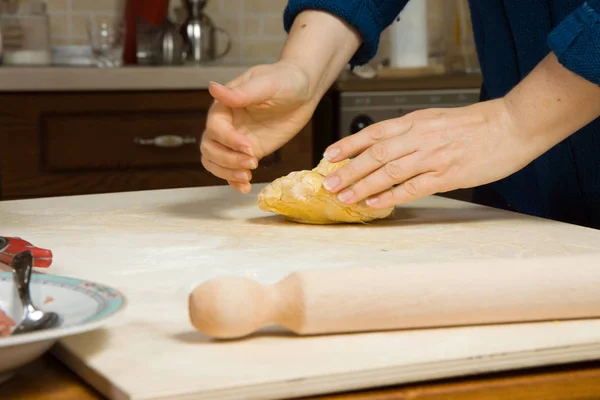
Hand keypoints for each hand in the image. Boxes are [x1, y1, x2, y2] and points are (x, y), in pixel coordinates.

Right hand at [201, 61, 318, 192]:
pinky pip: (231, 170)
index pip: (215, 128)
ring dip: (227, 173)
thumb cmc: (284, 80)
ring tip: (248, 177)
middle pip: (210, 148)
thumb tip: (212, 87)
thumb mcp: (266, 84)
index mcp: (224, 106)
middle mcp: (226, 124)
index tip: (250, 146)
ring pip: (215, 161)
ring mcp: (235, 140)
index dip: (229, 140)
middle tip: (253, 162)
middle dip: (228, 159)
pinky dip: (233, 181)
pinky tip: (245, 187)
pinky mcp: (248, 152)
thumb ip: (240, 92)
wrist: (303, 90)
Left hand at [320, 99, 534, 208]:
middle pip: (375, 154)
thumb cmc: (477, 123)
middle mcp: (420, 137)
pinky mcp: (448, 175)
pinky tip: (374, 204)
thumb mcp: (437, 118)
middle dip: (348, 170)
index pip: (373, 133)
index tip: (329, 156)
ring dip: (363, 186)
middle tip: (329, 184)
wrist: (513, 124)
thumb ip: (412, 131)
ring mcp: (433, 156)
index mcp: (416, 121)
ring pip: (389, 172)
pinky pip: (412, 188)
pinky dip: (390, 196)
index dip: (348, 145)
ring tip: (344, 197)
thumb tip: (386, 146)